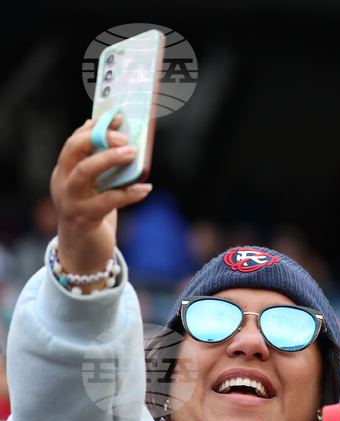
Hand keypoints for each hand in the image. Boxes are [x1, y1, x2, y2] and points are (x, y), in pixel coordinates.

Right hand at [50, 117, 151, 286]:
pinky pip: (108, 202)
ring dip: (109, 160)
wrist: (83, 252)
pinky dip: (128, 194)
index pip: (74, 142)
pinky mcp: (85, 218)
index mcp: (64, 171)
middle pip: (73, 151)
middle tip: (124, 136)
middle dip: (98, 139)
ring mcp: (71, 201)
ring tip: (133, 153)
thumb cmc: (94, 214)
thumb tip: (127, 144)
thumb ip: (105, 169)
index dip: (94, 128)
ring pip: (84, 173)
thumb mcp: (97, 189)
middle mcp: (63, 183)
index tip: (116, 118)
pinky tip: (146, 189)